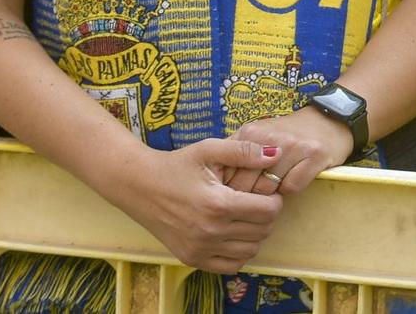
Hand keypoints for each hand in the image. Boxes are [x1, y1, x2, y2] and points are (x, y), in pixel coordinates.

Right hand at [119, 138, 285, 273]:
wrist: (140, 186)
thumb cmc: (177, 165)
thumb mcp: (209, 150)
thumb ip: (244, 151)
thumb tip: (275, 155)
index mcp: (218, 204)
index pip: (268, 212)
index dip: (274, 200)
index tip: (267, 192)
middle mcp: (210, 231)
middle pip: (262, 232)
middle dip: (266, 216)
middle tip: (256, 203)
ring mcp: (200, 249)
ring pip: (250, 251)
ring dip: (254, 235)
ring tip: (244, 217)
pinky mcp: (191, 258)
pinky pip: (230, 266)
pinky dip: (238, 253)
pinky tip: (232, 235)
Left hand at [228, 103, 356, 196]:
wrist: (329, 119)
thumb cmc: (287, 134)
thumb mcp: (258, 136)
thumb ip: (236, 154)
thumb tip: (214, 184)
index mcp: (251, 132)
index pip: (228, 171)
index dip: (227, 188)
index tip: (230, 195)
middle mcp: (270, 137)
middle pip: (246, 184)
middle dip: (247, 196)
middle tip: (252, 198)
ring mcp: (294, 145)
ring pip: (268, 189)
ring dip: (269, 195)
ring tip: (272, 189)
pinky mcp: (314, 155)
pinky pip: (292, 188)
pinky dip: (290, 190)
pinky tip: (292, 180)